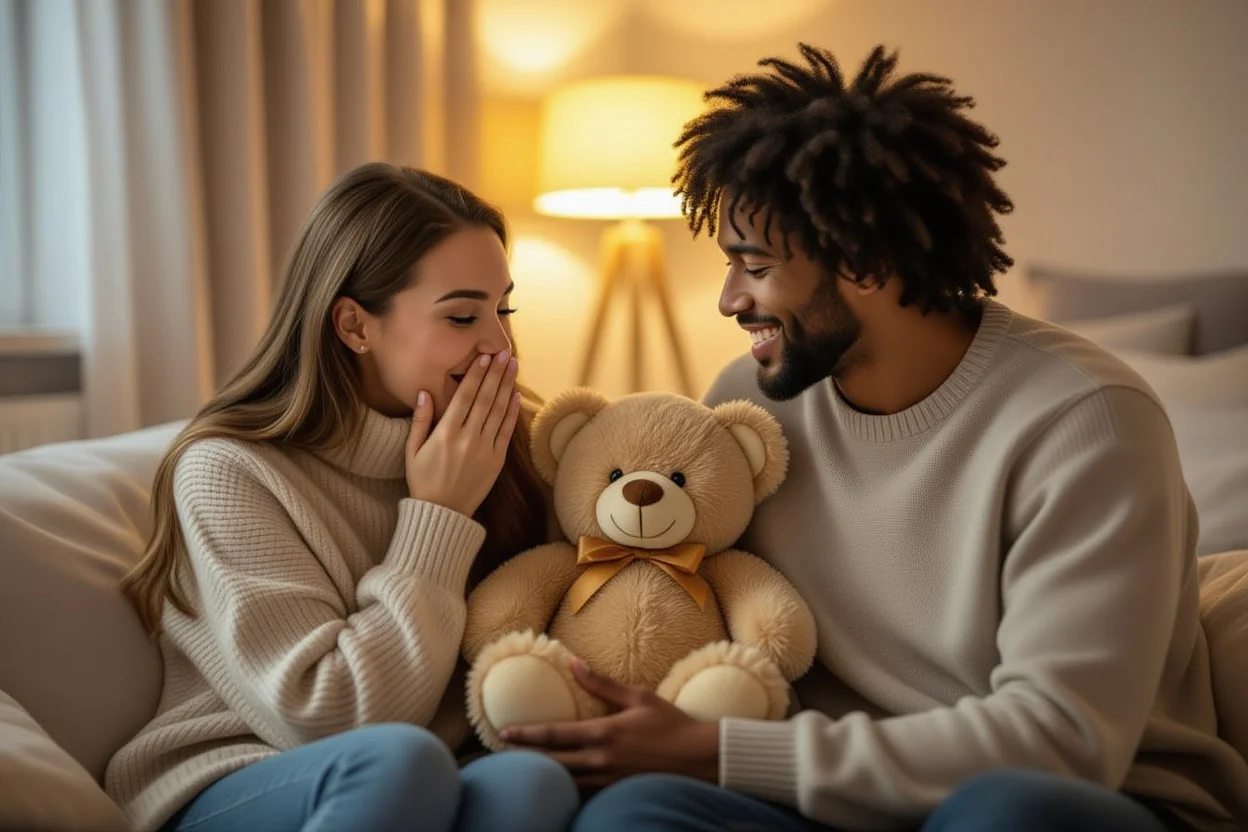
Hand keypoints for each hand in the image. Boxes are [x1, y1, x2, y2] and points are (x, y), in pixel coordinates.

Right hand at [405, 349, 519, 516]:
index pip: (464, 396)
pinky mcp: (496, 460)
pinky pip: (506, 431)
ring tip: (513, 365)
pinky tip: (515, 394)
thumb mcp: (412, 451)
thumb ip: (420, 421)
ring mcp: (484, 449)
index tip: (484, 356)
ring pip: (498, 410)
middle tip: (505, 352)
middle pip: (485, 398)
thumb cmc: (423, 480)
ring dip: (506, 385)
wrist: (443, 513)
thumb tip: (424, 393)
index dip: (476, 374)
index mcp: (446, 433)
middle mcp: (468, 438)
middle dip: (495, 373)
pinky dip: (512, 411)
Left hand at [498, 658, 719, 788]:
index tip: (504, 732)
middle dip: (524, 759)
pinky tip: (554, 788)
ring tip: (520, 771)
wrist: (700, 759)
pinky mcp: (616, 793)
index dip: (526, 734)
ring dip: (541, 776)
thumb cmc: (671, 724)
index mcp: (604, 732)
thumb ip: (602, 684)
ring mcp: (608, 780)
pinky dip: (565, 790)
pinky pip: (583, 794)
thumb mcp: (639, 697)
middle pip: (552, 762)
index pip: (555, 734)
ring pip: (564, 781)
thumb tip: (574, 663)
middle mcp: (601, 759)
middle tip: (499, 755)